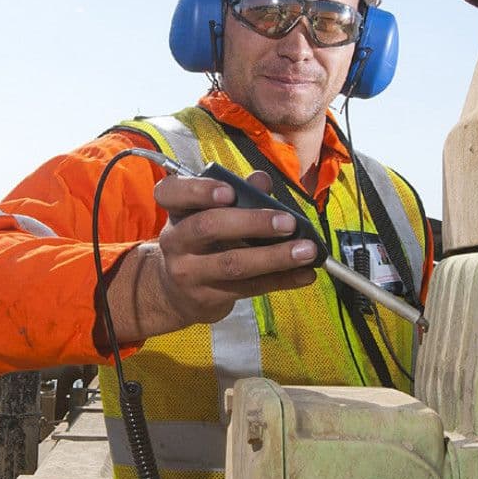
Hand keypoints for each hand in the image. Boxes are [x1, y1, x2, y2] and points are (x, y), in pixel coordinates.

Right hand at [105, 172, 319, 343]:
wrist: (176, 293)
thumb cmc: (202, 243)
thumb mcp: (210, 215)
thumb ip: (240, 194)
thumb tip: (262, 181)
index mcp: (177, 211)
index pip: (170, 193)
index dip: (199, 190)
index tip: (230, 192)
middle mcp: (176, 240)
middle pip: (208, 227)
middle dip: (252, 223)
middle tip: (288, 222)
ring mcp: (188, 272)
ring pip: (233, 263)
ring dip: (275, 257)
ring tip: (307, 250)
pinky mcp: (206, 298)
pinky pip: (249, 288)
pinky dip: (282, 280)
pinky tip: (305, 274)